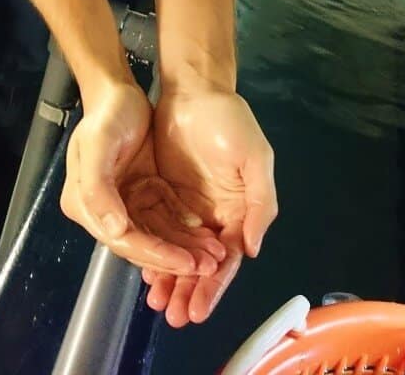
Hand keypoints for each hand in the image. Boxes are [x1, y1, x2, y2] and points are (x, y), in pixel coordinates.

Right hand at [60, 80, 225, 275]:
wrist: (119, 91)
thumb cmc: (108, 115)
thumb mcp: (99, 144)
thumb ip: (98, 187)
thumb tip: (113, 228)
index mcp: (85, 204)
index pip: (123, 240)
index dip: (156, 254)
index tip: (186, 263)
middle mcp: (104, 210)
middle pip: (142, 244)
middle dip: (175, 258)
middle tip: (209, 267)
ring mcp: (126, 203)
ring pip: (157, 235)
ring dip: (184, 249)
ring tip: (214, 258)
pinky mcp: (144, 193)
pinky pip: (166, 219)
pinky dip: (185, 231)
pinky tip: (208, 237)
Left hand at [141, 90, 277, 326]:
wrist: (193, 89)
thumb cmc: (228, 120)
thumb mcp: (255, 157)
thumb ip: (259, 204)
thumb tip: (252, 250)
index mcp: (240, 209)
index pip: (228, 257)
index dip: (214, 285)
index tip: (200, 308)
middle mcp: (215, 214)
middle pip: (202, 262)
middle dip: (191, 290)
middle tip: (175, 315)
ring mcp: (189, 206)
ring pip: (179, 252)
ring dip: (171, 278)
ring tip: (158, 303)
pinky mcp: (164, 195)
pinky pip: (159, 231)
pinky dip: (154, 253)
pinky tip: (145, 273)